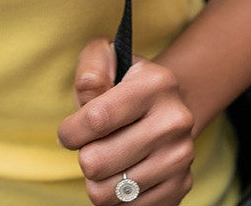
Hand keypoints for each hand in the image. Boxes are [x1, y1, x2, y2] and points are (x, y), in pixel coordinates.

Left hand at [57, 38, 195, 204]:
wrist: (165, 103)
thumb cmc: (121, 79)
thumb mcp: (103, 58)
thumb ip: (90, 69)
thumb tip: (89, 89)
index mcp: (156, 84)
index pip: (97, 118)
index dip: (71, 131)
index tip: (66, 133)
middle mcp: (175, 121)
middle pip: (99, 161)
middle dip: (83, 156)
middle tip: (87, 146)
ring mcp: (182, 157)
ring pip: (112, 191)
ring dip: (97, 179)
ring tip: (102, 159)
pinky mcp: (183, 186)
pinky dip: (117, 196)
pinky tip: (119, 174)